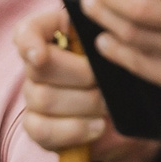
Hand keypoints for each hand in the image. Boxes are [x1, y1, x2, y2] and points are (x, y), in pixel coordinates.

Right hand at [15, 8, 160, 161]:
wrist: (133, 111)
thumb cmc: (125, 70)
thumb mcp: (124, 47)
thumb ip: (110, 37)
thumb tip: (103, 40)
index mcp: (57, 34)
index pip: (27, 32)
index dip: (29, 42)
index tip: (41, 55)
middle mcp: (38, 63)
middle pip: (39, 67)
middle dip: (80, 75)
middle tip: (107, 81)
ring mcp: (33, 95)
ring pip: (43, 98)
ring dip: (84, 103)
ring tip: (108, 106)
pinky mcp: (37, 126)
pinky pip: (42, 129)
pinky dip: (75, 129)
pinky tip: (98, 126)